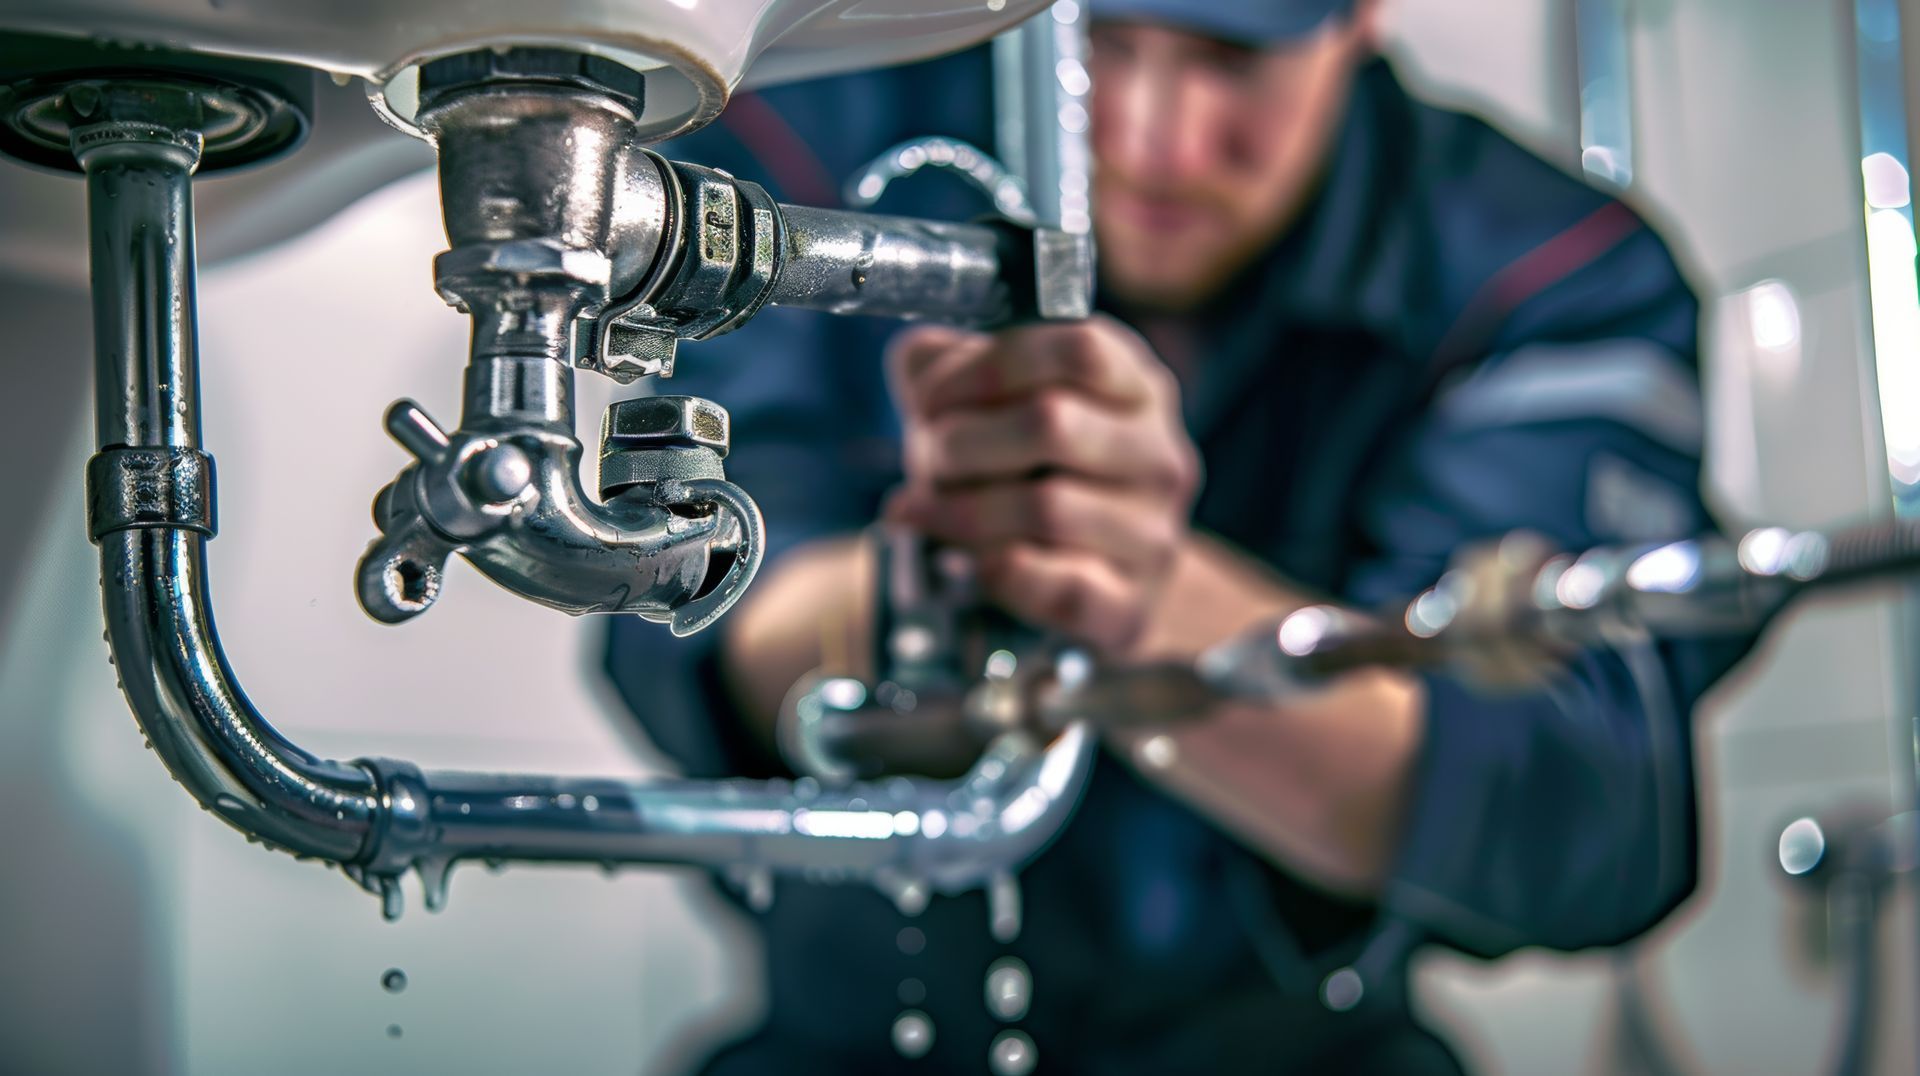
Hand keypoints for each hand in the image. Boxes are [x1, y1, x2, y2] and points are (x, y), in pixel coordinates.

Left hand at [884, 316, 1200, 655]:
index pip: (1079, 349)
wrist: (1093, 579)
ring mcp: (1154, 536)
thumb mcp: (992, 405)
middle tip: (925, 463)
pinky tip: (962, 563)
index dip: (986, 367)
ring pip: (1045, 507)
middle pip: (1052, 422)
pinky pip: (1058, 586)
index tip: (932, 400)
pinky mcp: (1131, 606)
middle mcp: (1160, 457)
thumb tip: (919, 361)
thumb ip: (948, 366)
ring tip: (923, 513)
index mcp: (1135, 388)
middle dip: (961, 444)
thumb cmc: (1030, 475)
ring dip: (961, 510)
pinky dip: (994, 572)